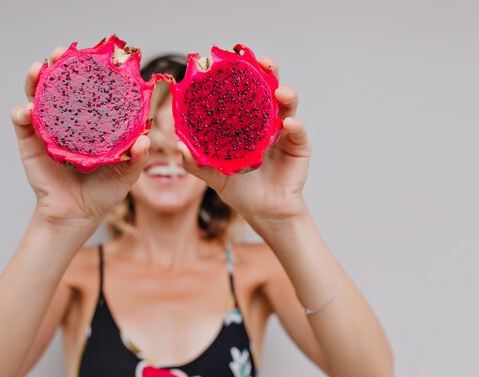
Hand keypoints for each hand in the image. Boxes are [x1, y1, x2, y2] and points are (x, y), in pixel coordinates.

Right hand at [10, 47, 149, 226]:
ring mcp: (47, 128)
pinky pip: (21, 122)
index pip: (90, 90)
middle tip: (60, 53)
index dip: (90, 71)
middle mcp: (69, 120)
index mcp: (92, 122)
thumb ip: (137, 158)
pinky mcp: (29, 142)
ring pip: (37, 96)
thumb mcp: (126, 174)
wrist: (76, 216)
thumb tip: (145, 140)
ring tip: (38, 69)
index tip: (95, 57)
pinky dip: (21, 112)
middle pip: (61, 85)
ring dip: (35, 80)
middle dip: (58, 64)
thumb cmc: (103, 192)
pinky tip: (27, 111)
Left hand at [178, 57, 310, 223]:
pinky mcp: (299, 146)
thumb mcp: (214, 174)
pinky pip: (299, 131)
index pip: (244, 91)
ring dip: (286, 94)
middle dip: (269, 71)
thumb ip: (197, 162)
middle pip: (270, 88)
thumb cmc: (240, 190)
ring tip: (280, 92)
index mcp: (246, 121)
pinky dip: (295, 125)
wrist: (263, 212)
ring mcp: (285, 131)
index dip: (241, 74)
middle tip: (265, 63)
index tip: (233, 62)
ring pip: (288, 104)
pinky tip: (287, 124)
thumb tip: (179, 147)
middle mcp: (266, 121)